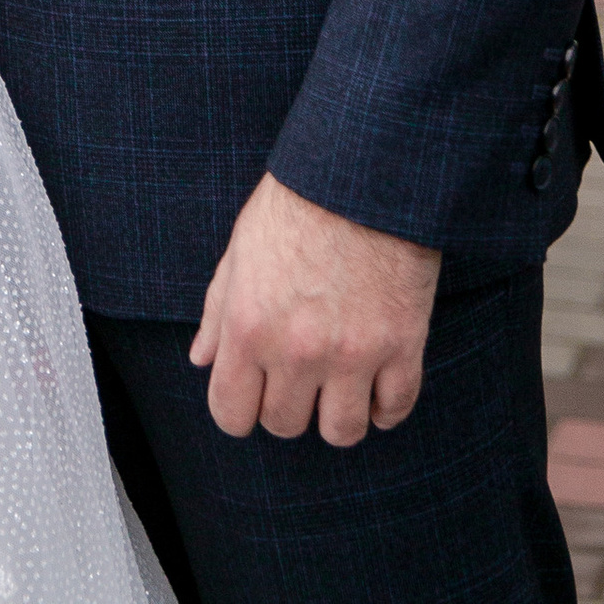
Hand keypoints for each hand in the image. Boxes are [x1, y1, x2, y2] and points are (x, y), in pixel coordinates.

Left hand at [190, 172, 439, 445]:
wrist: (364, 170)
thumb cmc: (297, 203)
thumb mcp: (242, 248)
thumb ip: (218, 310)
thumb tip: (201, 359)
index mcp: (248, 326)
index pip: (231, 414)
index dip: (240, 409)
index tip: (254, 393)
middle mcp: (295, 350)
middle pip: (285, 425)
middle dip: (288, 404)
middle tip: (300, 372)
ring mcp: (352, 354)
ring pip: (340, 433)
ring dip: (338, 414)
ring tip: (341, 383)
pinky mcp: (402, 347)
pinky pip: (394, 410)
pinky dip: (386, 406)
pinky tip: (378, 381)